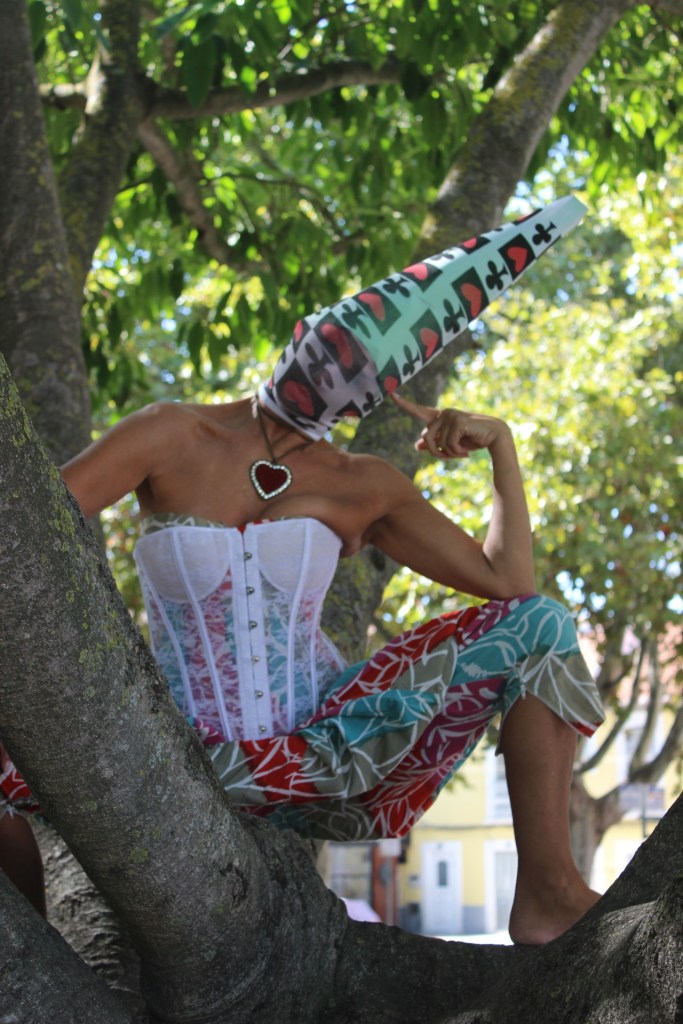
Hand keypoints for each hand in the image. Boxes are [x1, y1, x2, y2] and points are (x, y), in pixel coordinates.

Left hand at [391, 392, 506, 458]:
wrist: (495, 437)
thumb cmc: (473, 439)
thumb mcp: (451, 444)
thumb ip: (435, 443)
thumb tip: (417, 444)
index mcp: (440, 417)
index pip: (419, 411)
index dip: (405, 404)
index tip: (391, 395)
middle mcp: (443, 413)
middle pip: (426, 439)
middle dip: (437, 453)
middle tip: (453, 457)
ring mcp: (450, 415)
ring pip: (437, 444)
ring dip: (449, 454)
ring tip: (462, 452)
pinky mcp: (457, 421)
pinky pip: (448, 444)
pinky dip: (456, 452)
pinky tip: (467, 451)